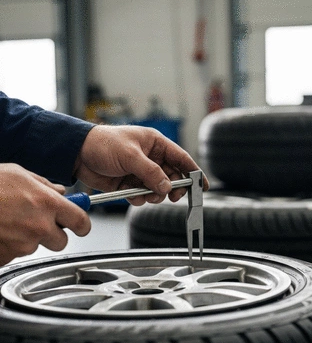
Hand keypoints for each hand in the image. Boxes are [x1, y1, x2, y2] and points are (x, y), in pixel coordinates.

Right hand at [0, 163, 90, 264]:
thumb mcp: (20, 174)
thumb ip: (45, 185)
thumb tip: (60, 191)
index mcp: (48, 204)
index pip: (81, 222)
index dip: (82, 225)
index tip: (80, 225)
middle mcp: (39, 226)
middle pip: (61, 241)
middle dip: (54, 234)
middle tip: (39, 222)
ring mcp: (22, 244)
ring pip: (36, 247)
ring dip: (28, 238)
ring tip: (10, 220)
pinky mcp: (6, 255)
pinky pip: (15, 253)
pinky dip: (10, 245)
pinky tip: (1, 229)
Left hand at [74, 125, 209, 205]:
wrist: (77, 153)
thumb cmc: (103, 143)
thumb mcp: (130, 156)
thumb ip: (151, 173)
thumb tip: (168, 188)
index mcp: (156, 144)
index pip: (181, 159)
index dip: (194, 172)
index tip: (203, 185)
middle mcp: (151, 158)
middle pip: (172, 177)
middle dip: (172, 188)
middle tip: (172, 197)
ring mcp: (140, 172)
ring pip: (158, 189)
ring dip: (154, 194)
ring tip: (144, 193)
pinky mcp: (129, 183)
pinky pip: (142, 195)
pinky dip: (139, 198)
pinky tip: (130, 194)